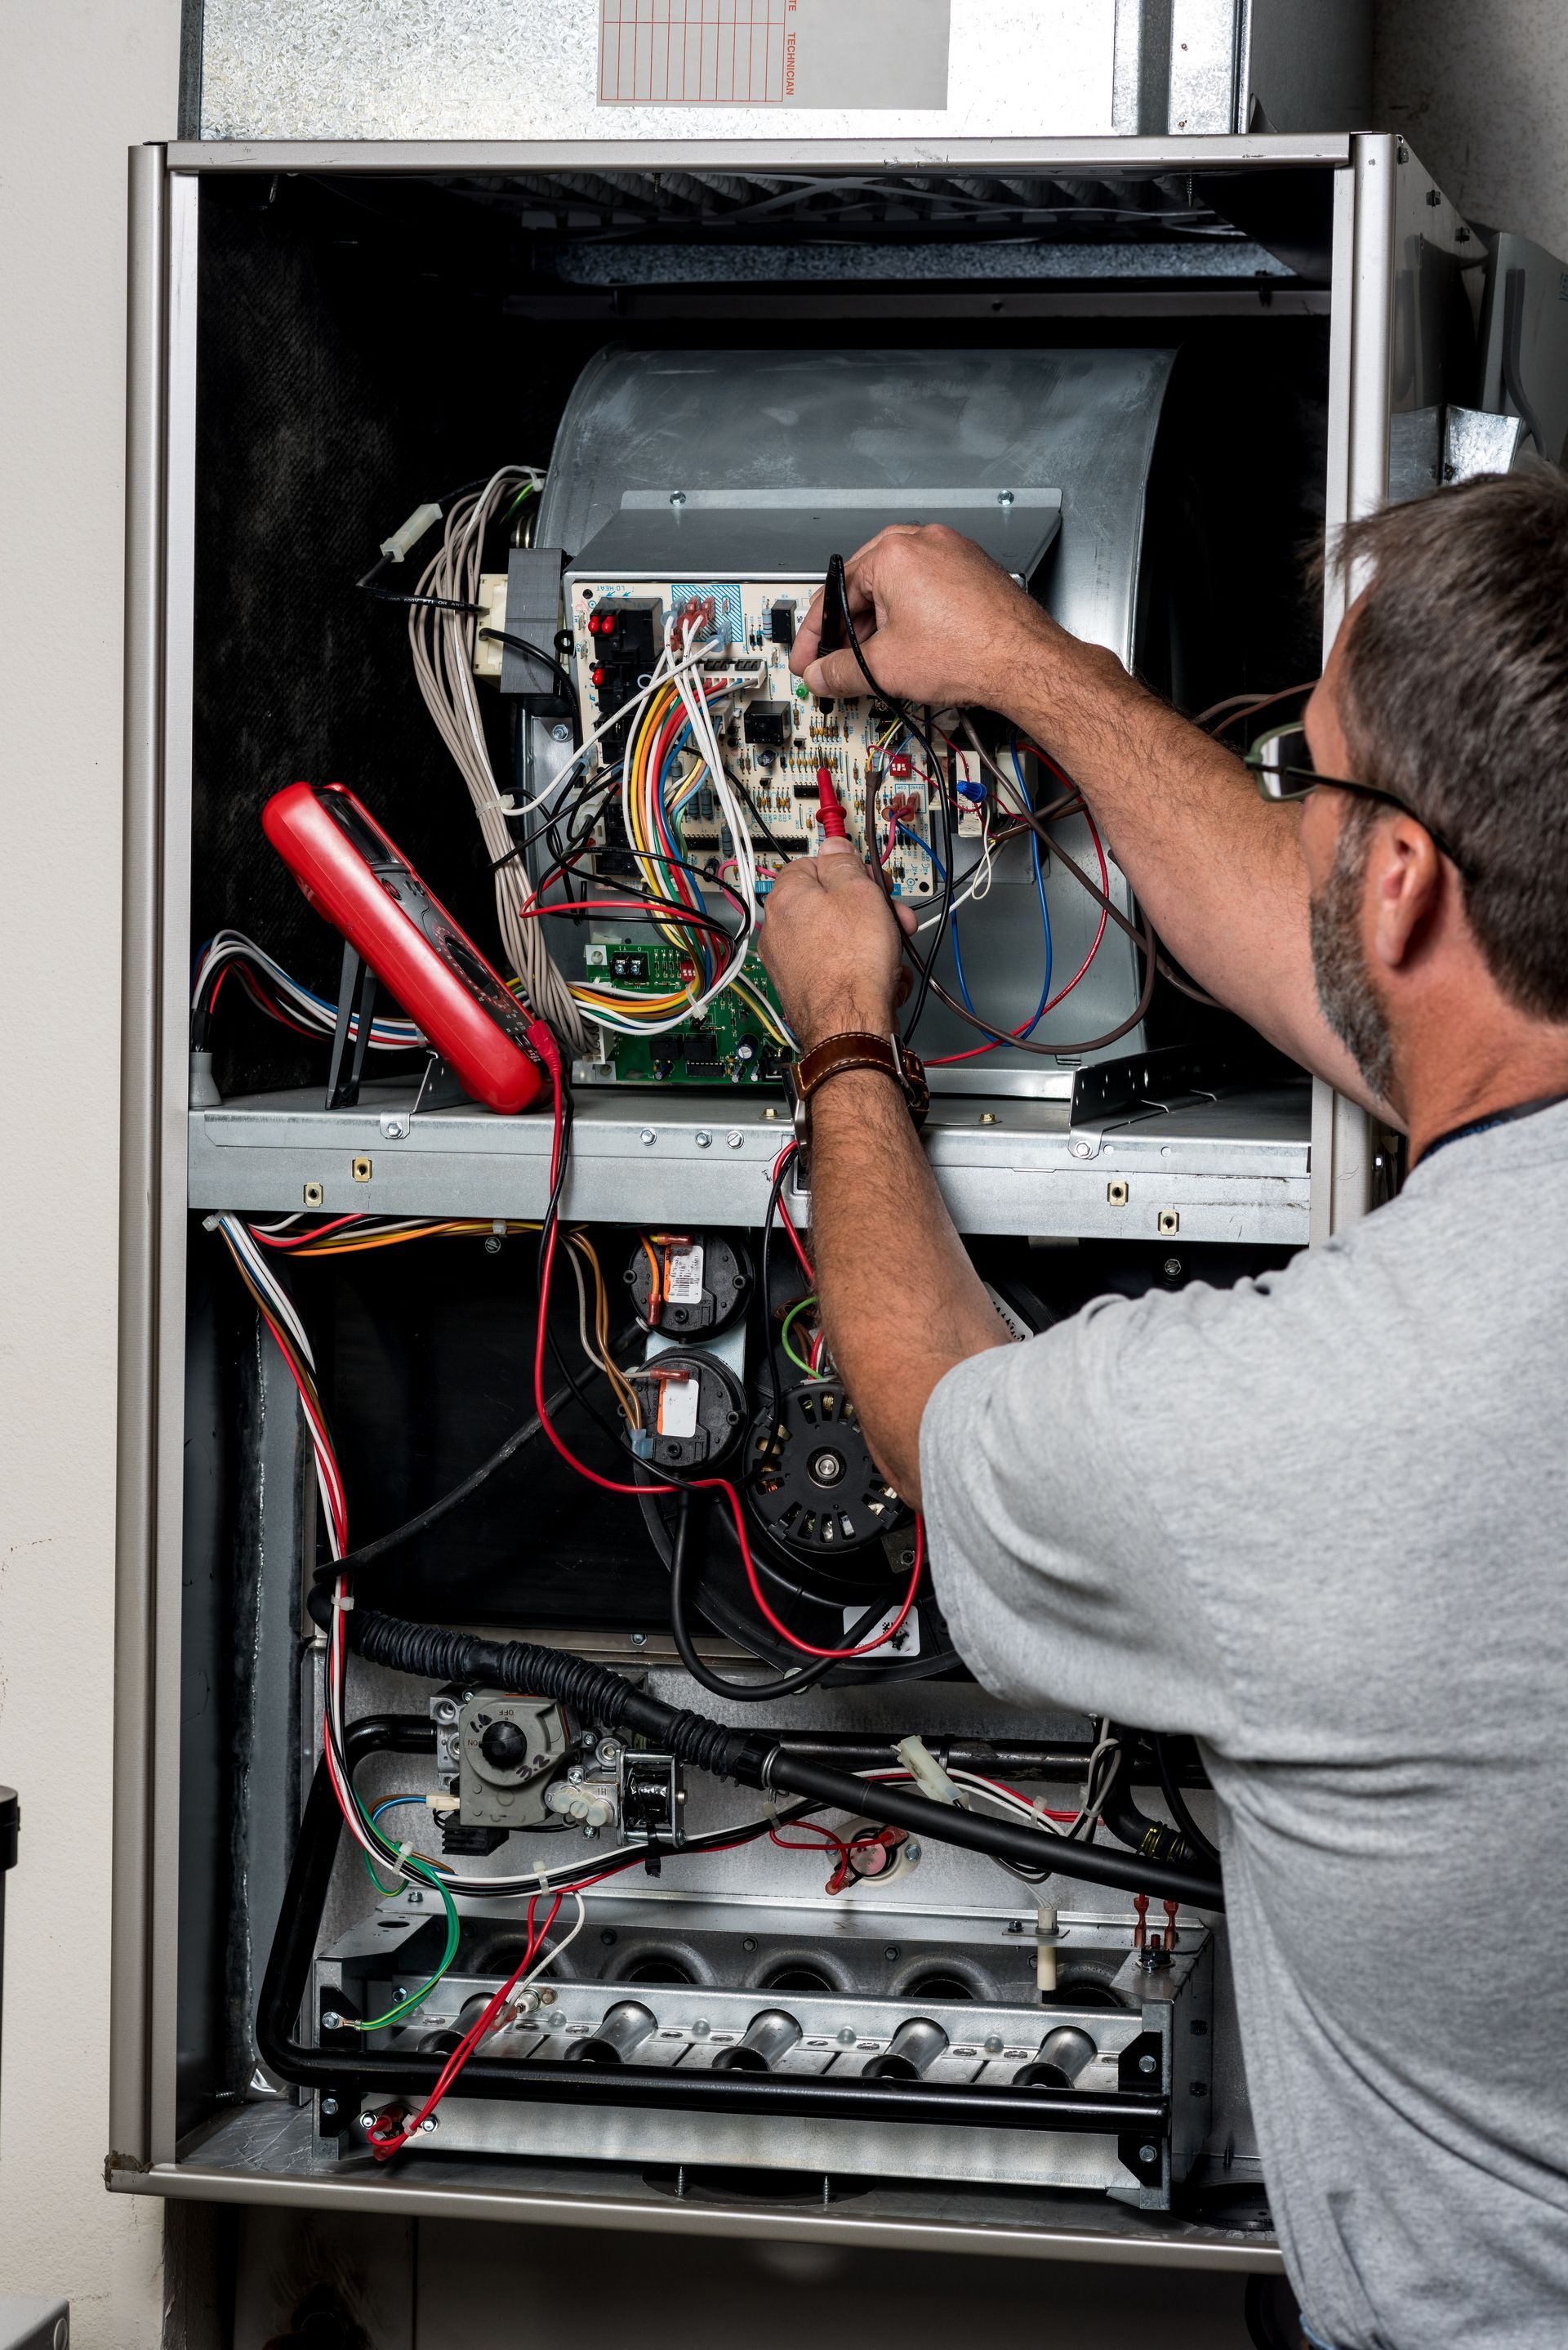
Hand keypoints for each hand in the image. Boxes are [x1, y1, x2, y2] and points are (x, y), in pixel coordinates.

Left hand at [758, 839, 916, 1051]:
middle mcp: (777, 929)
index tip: (871, 880)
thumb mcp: (859, 891)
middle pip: (829, 903)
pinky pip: (838, 967)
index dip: (849, 870)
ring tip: (891, 954)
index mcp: (785, 897)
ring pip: (838, 937)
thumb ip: (844, 862)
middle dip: (868, 909)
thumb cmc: (852, 963)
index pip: (814, 863)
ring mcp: (788, 962)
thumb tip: (833, 845)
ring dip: (871, 941)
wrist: (850, 1026)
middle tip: (893, 918)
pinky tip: (880, 978)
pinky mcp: (803, 989)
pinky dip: (860, 970)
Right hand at [790, 523, 1054, 710]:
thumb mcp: (885, 668)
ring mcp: (952, 551)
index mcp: (893, 553)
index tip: (808, 658)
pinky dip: (911, 616)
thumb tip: (820, 675)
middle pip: (864, 588)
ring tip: (878, 661)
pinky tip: (912, 647)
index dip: (814, 635)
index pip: (834, 595)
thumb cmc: (972, 652)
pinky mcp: (972, 568)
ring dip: (881, 625)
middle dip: (849, 631)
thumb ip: (840, 672)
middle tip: (838, 662)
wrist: (1027, 662)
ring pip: (897, 588)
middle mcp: (923, 541)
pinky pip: (927, 588)